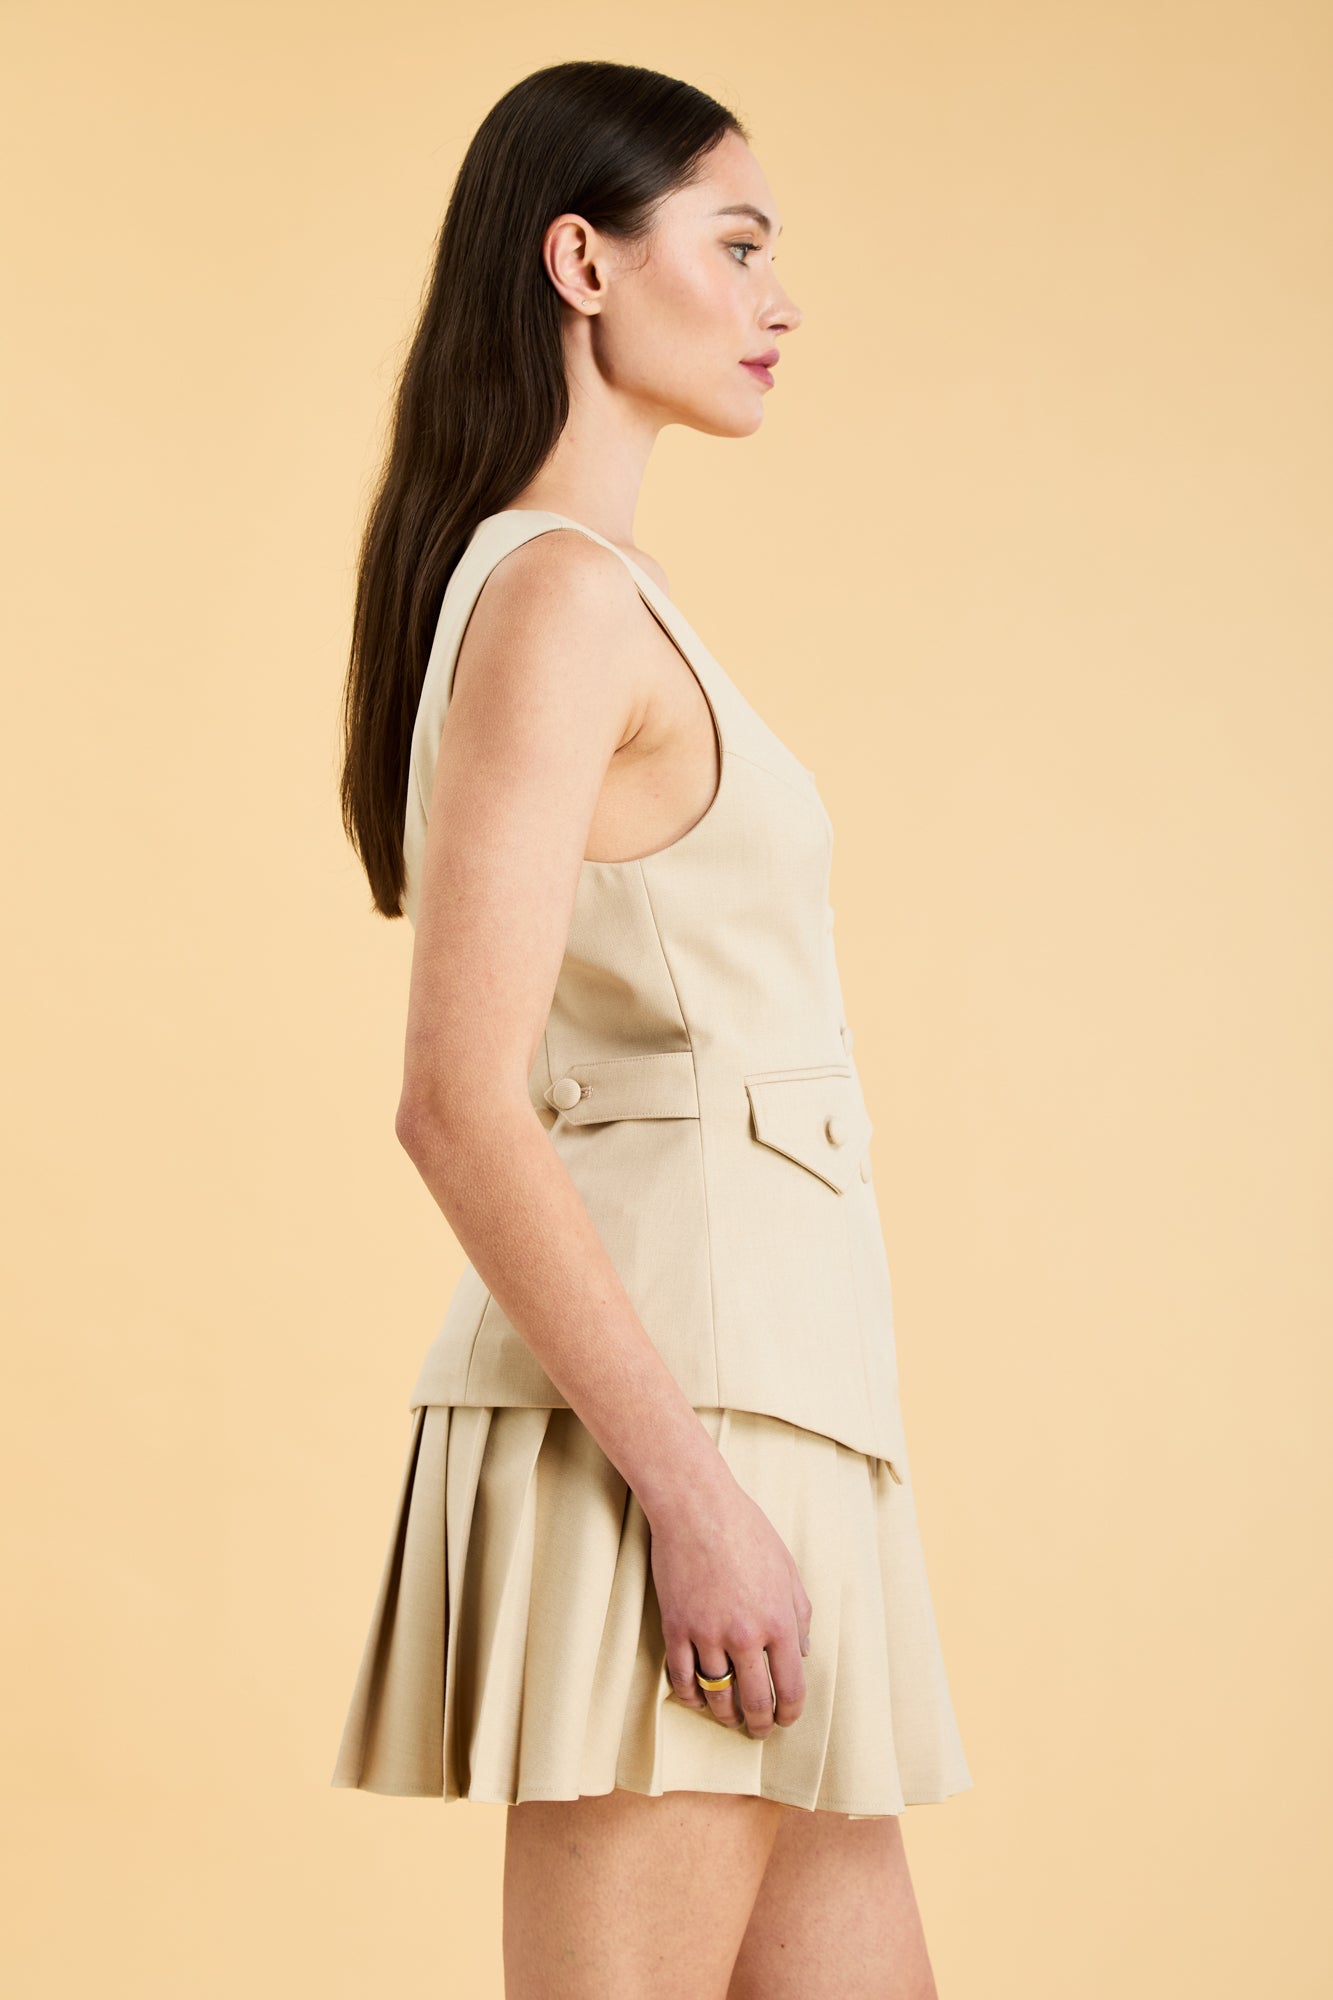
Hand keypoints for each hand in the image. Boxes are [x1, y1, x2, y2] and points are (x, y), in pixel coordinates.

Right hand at [649, 1466, 812, 1737]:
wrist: (697, 1507)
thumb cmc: (747, 1531)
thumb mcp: (788, 1569)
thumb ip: (801, 1613)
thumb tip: (803, 1653)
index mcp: (780, 1622)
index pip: (791, 1687)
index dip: (790, 1713)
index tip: (786, 1720)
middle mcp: (746, 1635)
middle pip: (755, 1701)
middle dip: (759, 1725)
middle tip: (758, 1731)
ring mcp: (708, 1634)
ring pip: (717, 1696)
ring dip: (725, 1716)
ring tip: (729, 1719)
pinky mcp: (676, 1628)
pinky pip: (683, 1679)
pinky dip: (691, 1697)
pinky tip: (697, 1699)